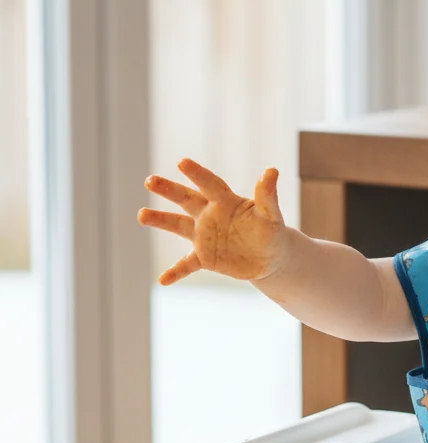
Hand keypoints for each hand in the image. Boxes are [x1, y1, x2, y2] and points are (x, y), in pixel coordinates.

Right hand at [138, 158, 288, 285]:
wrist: (270, 257)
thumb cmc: (271, 231)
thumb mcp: (272, 214)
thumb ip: (268, 195)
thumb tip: (271, 171)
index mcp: (226, 201)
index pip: (210, 184)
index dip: (197, 174)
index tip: (182, 163)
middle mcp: (210, 215)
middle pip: (187, 199)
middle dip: (169, 190)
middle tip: (150, 181)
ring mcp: (205, 236)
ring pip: (178, 226)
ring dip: (161, 220)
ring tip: (142, 214)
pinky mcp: (205, 258)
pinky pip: (186, 265)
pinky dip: (175, 272)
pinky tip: (163, 280)